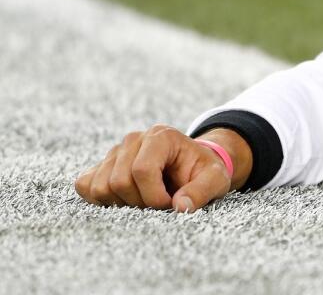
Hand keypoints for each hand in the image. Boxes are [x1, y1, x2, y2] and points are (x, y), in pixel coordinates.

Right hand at [74, 124, 242, 211]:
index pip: (141, 170)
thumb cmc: (203, 173)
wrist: (191, 167)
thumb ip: (202, 191)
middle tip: (158, 204)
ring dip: (122, 204)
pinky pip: (85, 187)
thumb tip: (180, 207)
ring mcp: (114, 152)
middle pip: (118, 181)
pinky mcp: (101, 166)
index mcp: (161, 136)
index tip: (170, 204)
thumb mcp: (216, 179)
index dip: (154, 196)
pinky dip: (102, 200)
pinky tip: (126, 199)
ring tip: (145, 200)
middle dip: (139, 203)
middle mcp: (134, 140)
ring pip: (100, 187)